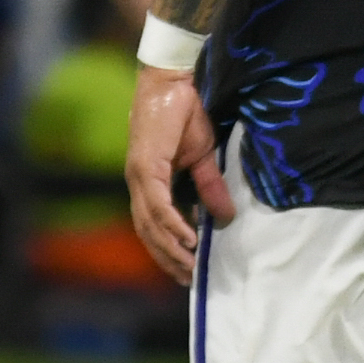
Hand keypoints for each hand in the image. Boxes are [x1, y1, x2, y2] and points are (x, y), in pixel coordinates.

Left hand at [123, 67, 232, 285]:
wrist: (175, 82)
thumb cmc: (186, 114)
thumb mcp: (204, 157)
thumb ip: (209, 187)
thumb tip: (225, 218)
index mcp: (148, 180)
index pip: (151, 223)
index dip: (166, 248)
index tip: (185, 271)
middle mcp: (138, 181)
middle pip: (146, 230)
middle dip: (167, 257)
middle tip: (189, 280)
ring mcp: (139, 174)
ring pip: (150, 221)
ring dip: (170, 246)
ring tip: (190, 267)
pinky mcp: (146, 164)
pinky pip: (157, 202)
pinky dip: (171, 222)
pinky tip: (187, 238)